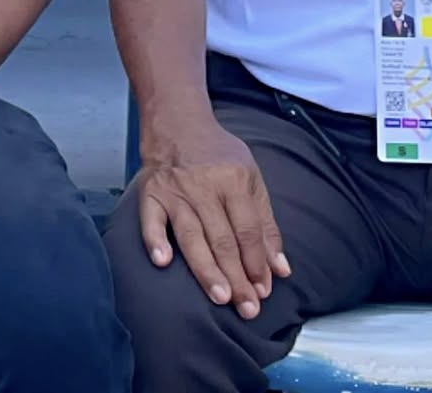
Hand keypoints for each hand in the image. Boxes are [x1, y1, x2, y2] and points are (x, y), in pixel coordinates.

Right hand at [134, 117, 289, 319]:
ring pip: (192, 236)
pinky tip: (163, 262)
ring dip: (206, 268)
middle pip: (223, 239)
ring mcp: (175, 190)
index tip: (263, 291)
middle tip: (246, 308)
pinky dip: (155, 240)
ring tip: (220, 296)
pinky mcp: (151, 193)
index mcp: (234, 180)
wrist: (178, 123)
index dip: (257, 262)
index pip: (248, 230)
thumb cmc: (219, 156)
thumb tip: (281, 269)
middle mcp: (204, 186)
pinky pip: (150, 220)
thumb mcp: (252, 180)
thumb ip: (266, 225)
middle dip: (237, 277)